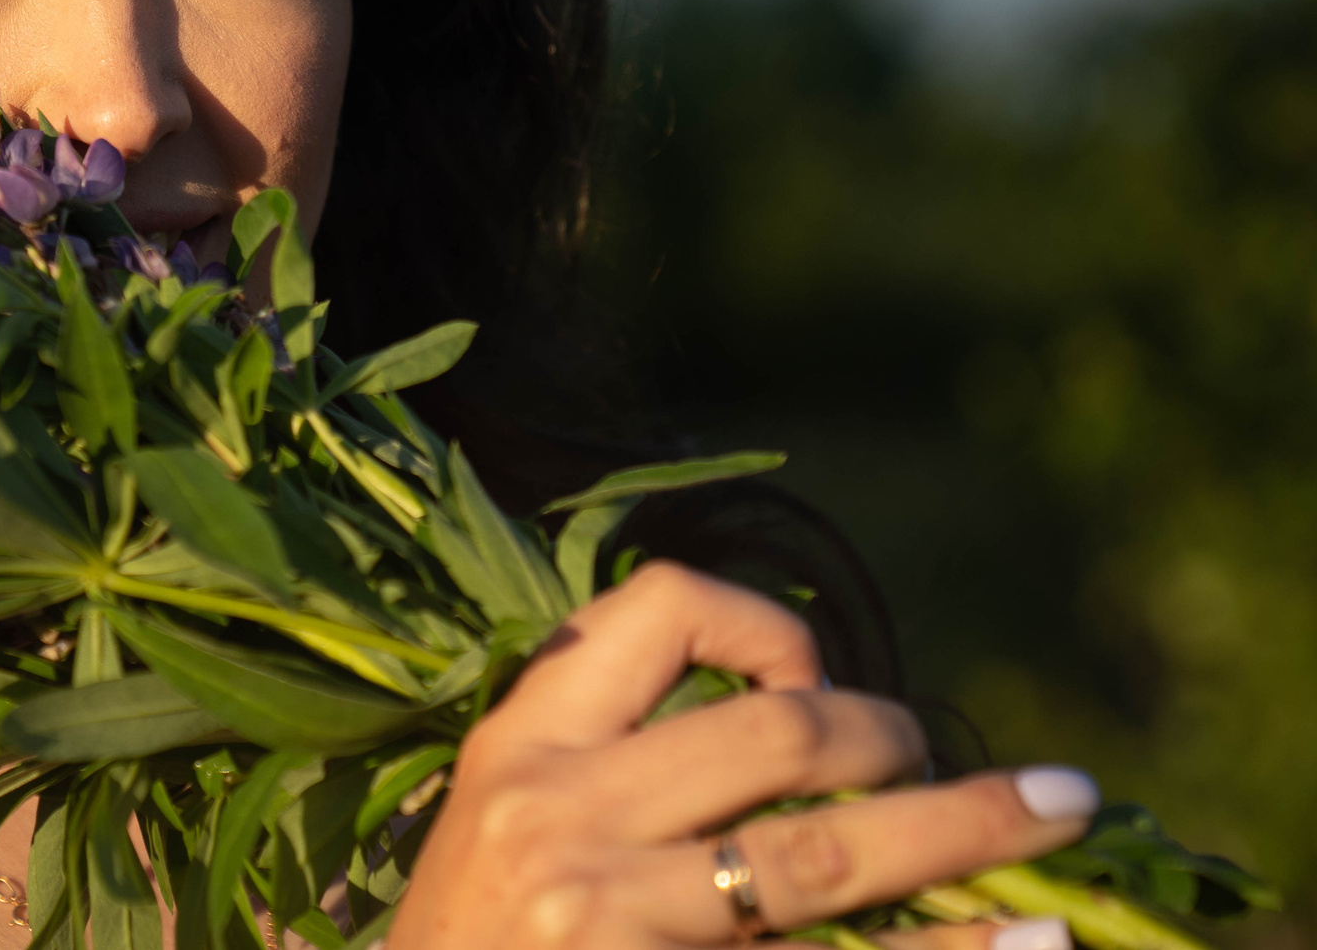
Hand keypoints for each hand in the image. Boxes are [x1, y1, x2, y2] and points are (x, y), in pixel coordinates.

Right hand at [387, 562, 1098, 949]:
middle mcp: (560, 816)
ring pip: (823, 857)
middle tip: (943, 764)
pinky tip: (1028, 940)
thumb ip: (607, 763)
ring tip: (1059, 812)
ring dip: (964, 828)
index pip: (655, 610)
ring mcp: (610, 916)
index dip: (762, 627)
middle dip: (892, 738)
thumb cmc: (468, 947)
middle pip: (776, 733)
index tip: (807, 682)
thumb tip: (794, 712)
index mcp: (520, 745)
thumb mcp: (500, 825)